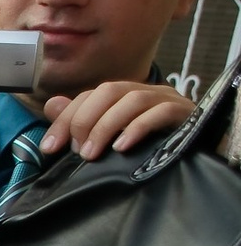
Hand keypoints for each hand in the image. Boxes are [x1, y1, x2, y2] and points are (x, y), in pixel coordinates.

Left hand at [40, 80, 195, 160]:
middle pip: (108, 91)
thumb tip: (52, 104)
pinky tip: (122, 147)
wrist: (195, 153)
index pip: (89, 96)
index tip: (50, 147)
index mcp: (124, 97)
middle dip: (84, 121)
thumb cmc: (148, 146)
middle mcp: (144, 92)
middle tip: (76, 151)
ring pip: (132, 100)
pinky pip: (160, 113)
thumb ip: (81, 120)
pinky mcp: (184, 113)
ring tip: (91, 154)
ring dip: (106, 126)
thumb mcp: (110, 136)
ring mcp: (166, 99)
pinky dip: (137, 128)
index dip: (65, 119)